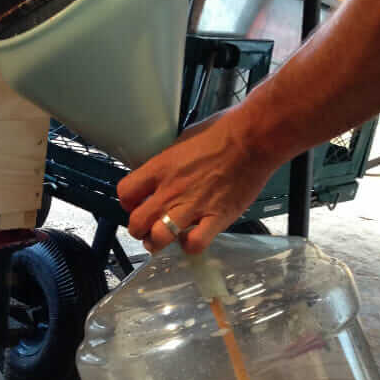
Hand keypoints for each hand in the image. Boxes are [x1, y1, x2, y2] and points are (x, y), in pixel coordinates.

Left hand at [117, 107, 277, 254]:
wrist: (254, 138)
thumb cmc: (224, 132)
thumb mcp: (184, 139)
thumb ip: (169, 159)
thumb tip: (162, 169)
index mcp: (161, 168)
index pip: (125, 193)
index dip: (127, 203)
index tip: (136, 204)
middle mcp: (171, 190)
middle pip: (136, 223)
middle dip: (139, 229)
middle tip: (148, 227)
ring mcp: (193, 206)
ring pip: (159, 239)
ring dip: (158, 243)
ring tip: (165, 239)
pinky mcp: (216, 218)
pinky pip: (194, 244)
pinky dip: (190, 246)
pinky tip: (192, 238)